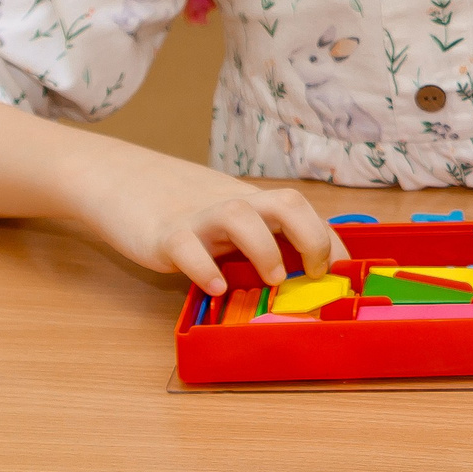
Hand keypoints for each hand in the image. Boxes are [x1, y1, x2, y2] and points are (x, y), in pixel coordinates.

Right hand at [75, 156, 344, 294]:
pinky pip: (187, 248)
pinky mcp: (165, 235)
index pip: (307, 215)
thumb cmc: (190, 214)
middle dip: (311, 237)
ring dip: (264, 249)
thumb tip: (306, 281)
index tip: (346, 275)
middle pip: (287, 203)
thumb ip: (264, 242)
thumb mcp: (234, 224)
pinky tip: (213, 287)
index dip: (331, 243)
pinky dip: (202, 267)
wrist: (126, 184)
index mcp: (257, 205)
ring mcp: (200, 218)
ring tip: (272, 280)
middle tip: (315, 273)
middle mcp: (236, 207)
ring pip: (241, 216)